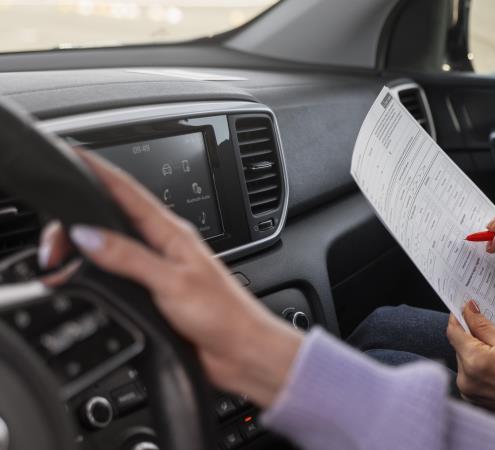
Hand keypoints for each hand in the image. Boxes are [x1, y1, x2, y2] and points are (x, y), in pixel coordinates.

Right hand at [38, 151, 301, 407]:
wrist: (242, 352)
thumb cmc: (223, 314)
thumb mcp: (172, 282)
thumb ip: (129, 257)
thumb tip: (87, 234)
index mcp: (172, 233)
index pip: (128, 192)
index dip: (98, 171)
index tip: (73, 154)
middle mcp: (163, 247)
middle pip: (111, 219)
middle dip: (76, 221)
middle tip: (51, 242)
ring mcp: (158, 270)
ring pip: (111, 247)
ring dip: (83, 248)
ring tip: (58, 257)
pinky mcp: (153, 295)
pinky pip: (116, 275)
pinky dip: (94, 273)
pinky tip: (83, 278)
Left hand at [446, 300, 494, 439]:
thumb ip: (483, 325)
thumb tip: (468, 310)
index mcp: (474, 362)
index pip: (454, 332)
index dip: (458, 317)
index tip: (465, 309)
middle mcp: (466, 380)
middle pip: (459, 348)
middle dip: (471, 337)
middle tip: (492, 332)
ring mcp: (469, 393)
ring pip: (465, 362)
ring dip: (476, 353)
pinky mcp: (475, 401)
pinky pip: (471, 376)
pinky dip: (480, 368)